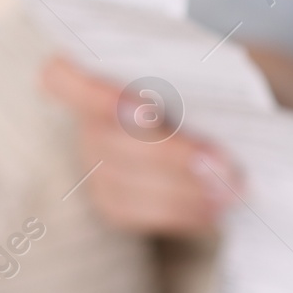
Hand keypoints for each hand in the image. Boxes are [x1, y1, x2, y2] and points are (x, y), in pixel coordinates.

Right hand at [41, 56, 240, 235]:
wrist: (215, 131)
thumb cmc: (207, 93)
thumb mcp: (208, 77)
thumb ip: (204, 81)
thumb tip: (229, 99)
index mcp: (95, 78)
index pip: (62, 78)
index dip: (95, 93)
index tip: (144, 106)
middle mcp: (87, 123)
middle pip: (111, 141)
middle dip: (172, 155)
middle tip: (221, 163)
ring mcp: (95, 167)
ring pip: (126, 185)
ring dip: (184, 191)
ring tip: (230, 190)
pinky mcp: (113, 203)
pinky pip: (140, 215)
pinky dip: (182, 213)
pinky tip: (217, 210)